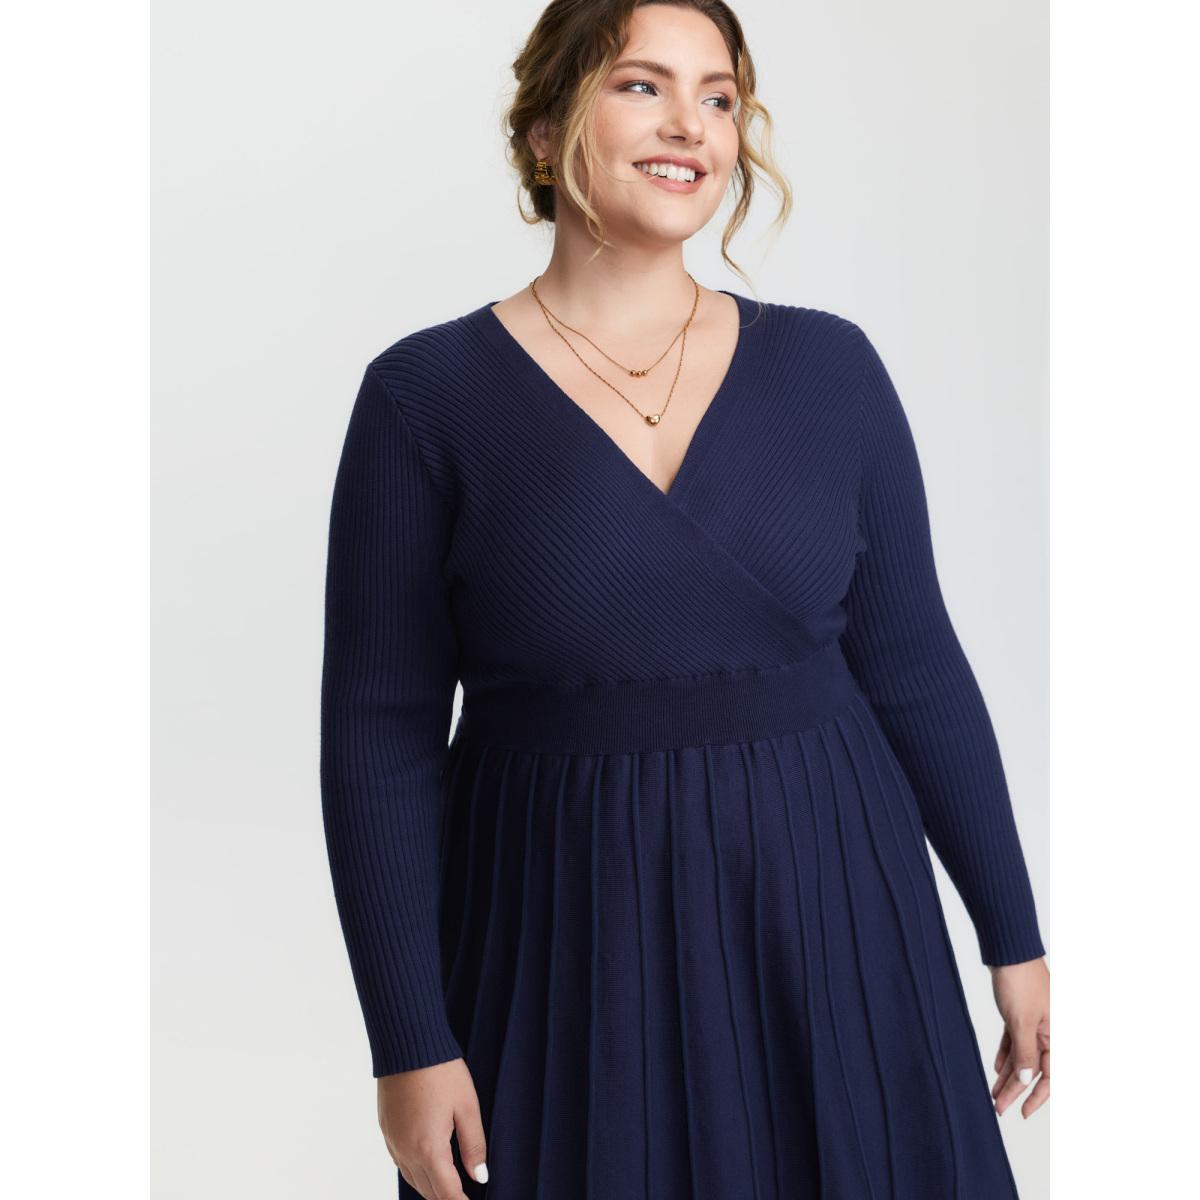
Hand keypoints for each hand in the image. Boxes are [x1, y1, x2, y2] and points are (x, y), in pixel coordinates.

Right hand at [377, 1057, 488, 1197]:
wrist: (407, 1043)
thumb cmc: (440, 1071)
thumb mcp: (467, 1107)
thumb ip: (474, 1145)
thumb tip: (480, 1176)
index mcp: (428, 1148)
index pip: (446, 1192)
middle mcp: (406, 1150)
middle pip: (427, 1190)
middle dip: (446, 1197)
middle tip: (463, 1196)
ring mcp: (393, 1140)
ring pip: (411, 1179)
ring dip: (430, 1187)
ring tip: (449, 1186)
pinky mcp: (386, 1129)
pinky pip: (400, 1161)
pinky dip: (415, 1171)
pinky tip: (426, 1165)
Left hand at [988, 956, 1049, 1118]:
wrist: (1009, 950)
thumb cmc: (1020, 981)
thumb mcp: (1021, 1021)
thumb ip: (1025, 1052)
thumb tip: (1026, 1079)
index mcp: (1058, 1035)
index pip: (1051, 1074)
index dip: (1037, 1096)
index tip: (1022, 1113)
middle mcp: (1050, 1031)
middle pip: (1033, 1067)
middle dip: (1016, 1089)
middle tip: (999, 1108)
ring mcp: (1035, 1022)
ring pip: (1022, 1055)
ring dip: (1008, 1074)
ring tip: (994, 1093)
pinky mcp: (1020, 1013)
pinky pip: (1015, 1040)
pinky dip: (1007, 1054)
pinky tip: (997, 1069)